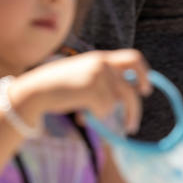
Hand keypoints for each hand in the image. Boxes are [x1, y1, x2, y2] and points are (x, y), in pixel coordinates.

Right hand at [13, 49, 151, 132]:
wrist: (37, 89)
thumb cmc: (58, 86)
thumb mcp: (82, 75)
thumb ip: (101, 81)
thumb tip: (121, 100)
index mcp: (101, 58)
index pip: (133, 58)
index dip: (143, 73)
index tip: (145, 89)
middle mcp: (103, 63)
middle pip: (131, 88)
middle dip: (134, 108)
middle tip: (132, 125)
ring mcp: (98, 75)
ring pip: (116, 103)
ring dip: (105, 114)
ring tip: (87, 115)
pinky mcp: (93, 88)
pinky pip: (104, 110)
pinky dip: (94, 116)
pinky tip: (80, 113)